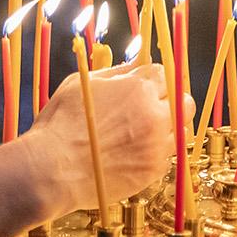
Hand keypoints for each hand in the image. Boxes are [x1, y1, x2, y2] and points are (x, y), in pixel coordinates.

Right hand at [21, 63, 178, 217]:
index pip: (163, 74)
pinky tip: (137, 152)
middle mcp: (154, 115)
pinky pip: (168, 156)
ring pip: (182, 131)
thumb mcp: (82, 84)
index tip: (143, 87)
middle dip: (170, 101)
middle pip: (183, 101)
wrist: (52, 170)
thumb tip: (133, 66)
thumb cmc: (61, 125)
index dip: (152, 79)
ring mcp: (156, 145)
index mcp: (137, 89)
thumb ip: (114, 73)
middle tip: (152, 108)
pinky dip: (158, 152)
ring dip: (170, 128)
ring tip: (147, 132)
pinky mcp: (153, 170)